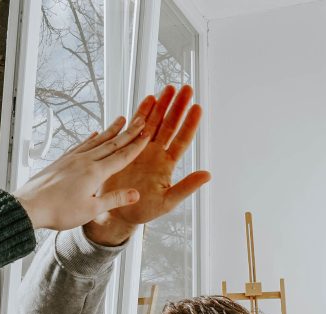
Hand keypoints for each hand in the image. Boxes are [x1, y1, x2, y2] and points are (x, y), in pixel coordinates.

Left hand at [13, 113, 149, 229]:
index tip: (148, 134)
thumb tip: (135, 194)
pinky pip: (80, 145)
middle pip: (111, 143)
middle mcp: (85, 161)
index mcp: (95, 172)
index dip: (136, 146)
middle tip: (141, 119)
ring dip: (111, 130)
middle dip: (128, 132)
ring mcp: (72, 158)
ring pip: (96, 141)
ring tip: (121, 120)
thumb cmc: (59, 211)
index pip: (121, 157)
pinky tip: (94, 134)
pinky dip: (90, 138)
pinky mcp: (62, 160)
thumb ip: (114, 199)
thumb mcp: (91, 210)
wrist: (30, 206)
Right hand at [84, 84, 210, 246]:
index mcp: (167, 165)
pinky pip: (136, 127)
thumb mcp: (168, 201)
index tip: (197, 108)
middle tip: (186, 89)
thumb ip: (186, 187)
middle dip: (178, 107)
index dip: (190, 124)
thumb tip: (207, 175)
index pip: (182, 140)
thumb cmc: (143, 210)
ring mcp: (141, 149)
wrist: (118, 212)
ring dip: (162, 105)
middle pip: (170, 126)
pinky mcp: (127, 148)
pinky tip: (148, 99)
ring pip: (154, 122)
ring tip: (169, 88)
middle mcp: (156, 154)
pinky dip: (142, 113)